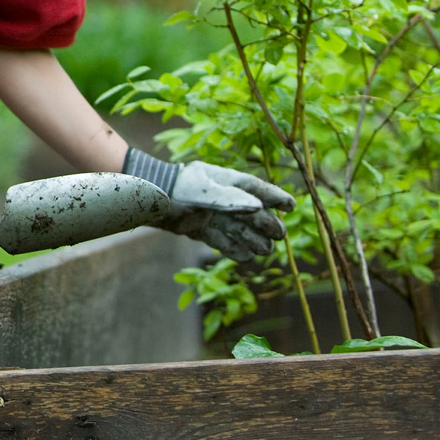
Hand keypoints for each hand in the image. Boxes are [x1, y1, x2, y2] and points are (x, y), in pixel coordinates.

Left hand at [123, 148, 293, 261]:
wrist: (148, 200)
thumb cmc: (178, 189)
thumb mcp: (204, 192)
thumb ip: (230, 199)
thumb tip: (258, 207)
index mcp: (227, 182)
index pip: (257, 188)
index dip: (275, 196)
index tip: (291, 205)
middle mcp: (223, 199)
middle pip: (254, 213)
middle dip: (268, 224)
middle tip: (278, 235)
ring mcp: (213, 215)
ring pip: (241, 230)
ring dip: (254, 240)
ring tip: (264, 250)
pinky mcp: (202, 229)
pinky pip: (224, 241)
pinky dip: (234, 250)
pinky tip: (245, 257)